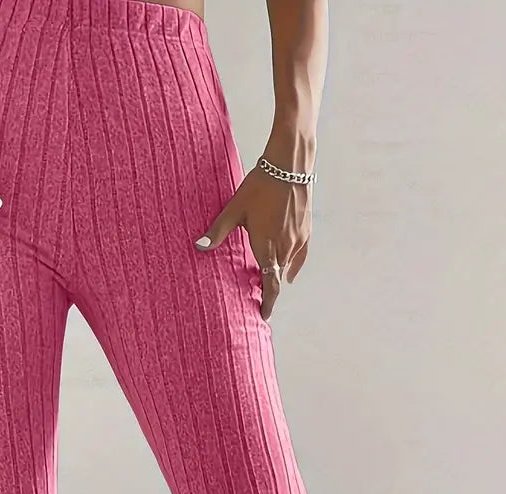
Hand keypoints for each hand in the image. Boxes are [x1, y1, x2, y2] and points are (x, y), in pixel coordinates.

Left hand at [194, 156, 312, 320]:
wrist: (289, 165)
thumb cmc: (260, 185)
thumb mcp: (234, 209)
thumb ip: (218, 231)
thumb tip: (199, 247)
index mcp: (266, 247)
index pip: (269, 283)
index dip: (267, 302)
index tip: (264, 315)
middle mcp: (285, 247)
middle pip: (278, 277)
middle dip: (269, 291)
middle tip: (261, 302)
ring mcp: (298, 239)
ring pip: (289, 266)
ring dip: (279, 276)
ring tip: (270, 284)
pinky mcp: (306, 228)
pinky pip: (300, 255)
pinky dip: (294, 265)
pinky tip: (290, 270)